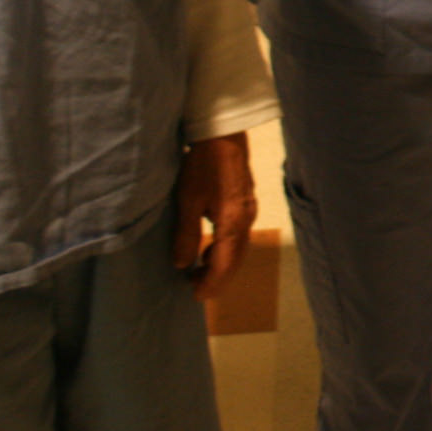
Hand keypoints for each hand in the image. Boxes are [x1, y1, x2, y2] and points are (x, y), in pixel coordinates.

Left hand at [175, 132, 256, 301]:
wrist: (223, 134)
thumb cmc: (203, 164)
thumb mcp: (188, 200)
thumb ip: (186, 235)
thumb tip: (182, 264)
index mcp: (232, 223)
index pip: (224, 265)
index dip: (210, 284)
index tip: (195, 296)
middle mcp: (246, 220)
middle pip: (235, 260)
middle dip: (216, 277)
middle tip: (195, 288)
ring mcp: (249, 211)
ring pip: (238, 248)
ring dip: (220, 263)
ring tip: (198, 270)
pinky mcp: (246, 202)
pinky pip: (238, 235)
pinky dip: (224, 248)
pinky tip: (209, 247)